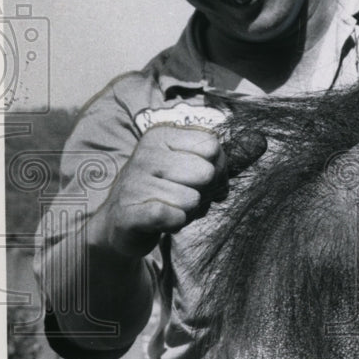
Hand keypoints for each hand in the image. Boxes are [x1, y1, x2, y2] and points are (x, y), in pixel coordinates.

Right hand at [91, 125, 227, 257]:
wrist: (120, 222)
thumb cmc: (163, 192)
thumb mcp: (188, 168)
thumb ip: (215, 164)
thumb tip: (238, 169)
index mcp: (161, 136)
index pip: (212, 146)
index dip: (219, 169)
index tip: (203, 180)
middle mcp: (146, 154)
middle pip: (206, 172)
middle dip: (204, 192)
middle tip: (184, 197)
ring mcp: (135, 183)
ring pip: (192, 199)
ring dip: (189, 211)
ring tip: (171, 208)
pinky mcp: (129, 213)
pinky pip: (173, 216)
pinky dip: (176, 223)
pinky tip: (165, 221)